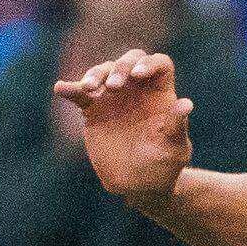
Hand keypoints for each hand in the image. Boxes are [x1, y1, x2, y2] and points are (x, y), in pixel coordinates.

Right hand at [54, 50, 192, 200]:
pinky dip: (70, 89)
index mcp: (160, 93)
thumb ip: (177, 126)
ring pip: (104, 71)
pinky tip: (61, 88)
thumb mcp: (174, 149)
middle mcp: (137, 89)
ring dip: (95, 75)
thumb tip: (186, 104)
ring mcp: (114, 97)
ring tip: (89, 90)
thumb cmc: (164, 167)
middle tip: (113, 86)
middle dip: (120, 67)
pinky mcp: (93, 109)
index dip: (149, 64)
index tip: (138, 75)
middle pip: (129, 60)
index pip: (158, 64)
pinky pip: (80, 94)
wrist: (138, 185)